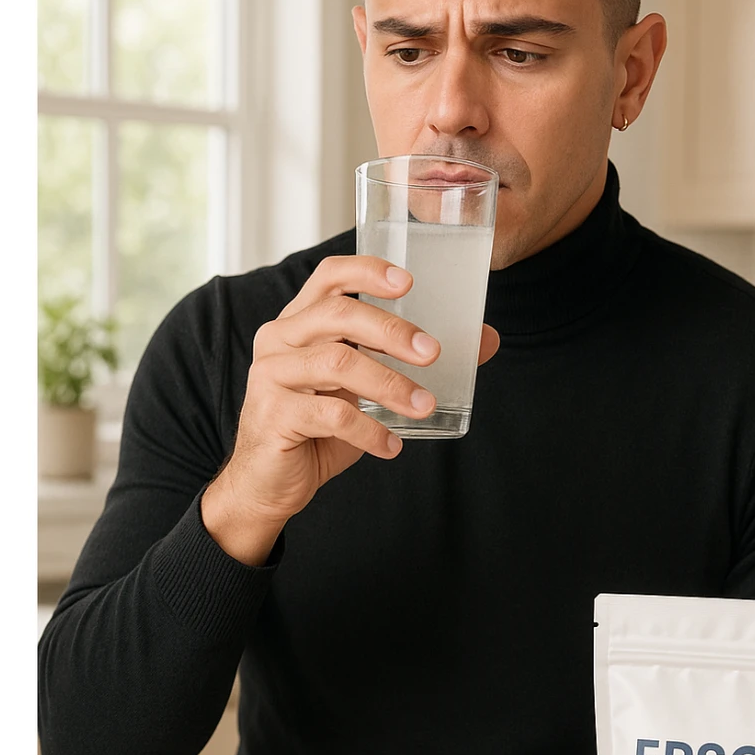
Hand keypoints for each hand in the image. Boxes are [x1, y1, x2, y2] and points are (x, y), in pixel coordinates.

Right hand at [201, 256, 500, 563]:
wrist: (270, 482)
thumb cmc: (318, 428)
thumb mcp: (367, 388)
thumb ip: (410, 361)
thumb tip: (484, 341)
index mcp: (300, 322)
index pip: (329, 277)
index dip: (367, 271)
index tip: (408, 282)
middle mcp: (279, 339)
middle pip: (338, 315)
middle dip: (392, 331)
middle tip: (432, 353)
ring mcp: (272, 375)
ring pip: (338, 363)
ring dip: (390, 384)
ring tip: (424, 405)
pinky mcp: (273, 414)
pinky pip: (331, 415)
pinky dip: (370, 430)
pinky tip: (391, 445)